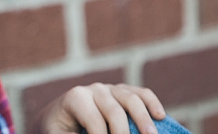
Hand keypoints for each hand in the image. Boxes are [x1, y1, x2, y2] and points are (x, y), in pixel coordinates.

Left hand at [39, 83, 165, 133]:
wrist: (57, 117)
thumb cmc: (57, 130)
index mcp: (76, 98)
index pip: (95, 122)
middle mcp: (94, 89)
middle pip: (114, 111)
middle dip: (124, 133)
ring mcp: (110, 88)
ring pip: (131, 98)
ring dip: (143, 119)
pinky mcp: (123, 92)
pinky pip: (140, 93)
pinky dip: (152, 103)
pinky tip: (161, 116)